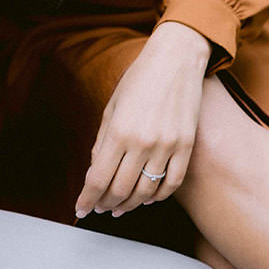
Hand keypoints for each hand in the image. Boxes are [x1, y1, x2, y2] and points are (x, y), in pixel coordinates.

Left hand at [74, 23, 211, 219]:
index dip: (87, 199)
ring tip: (121, 207)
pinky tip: (148, 198)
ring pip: (146, 191)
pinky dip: (158, 196)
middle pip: (120, 190)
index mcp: (119, 131)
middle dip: (106, 204)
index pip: (98, 179)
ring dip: (130, 205)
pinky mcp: (186, 146)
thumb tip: (96, 172)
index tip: (81, 209)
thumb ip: (102, 142)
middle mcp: (143, 142)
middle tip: (100, 207)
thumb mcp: (112, 107)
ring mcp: (167, 145)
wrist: (175, 59)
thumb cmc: (139, 79)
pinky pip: (172, 183)